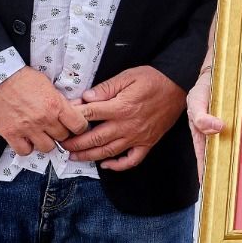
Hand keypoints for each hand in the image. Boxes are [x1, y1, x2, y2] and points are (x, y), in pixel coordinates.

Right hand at [0, 65, 87, 155]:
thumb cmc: (22, 78)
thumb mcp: (48, 84)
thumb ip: (59, 101)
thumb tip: (71, 112)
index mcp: (55, 105)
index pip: (78, 126)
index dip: (79, 127)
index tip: (75, 126)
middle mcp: (43, 119)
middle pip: (63, 137)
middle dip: (61, 132)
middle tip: (55, 127)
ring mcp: (27, 128)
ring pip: (47, 148)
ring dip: (46, 141)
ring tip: (41, 134)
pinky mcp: (10, 134)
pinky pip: (25, 151)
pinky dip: (27, 147)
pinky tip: (26, 138)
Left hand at [63, 65, 185, 171]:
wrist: (178, 85)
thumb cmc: (153, 79)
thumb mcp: (128, 76)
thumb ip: (106, 88)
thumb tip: (86, 98)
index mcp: (120, 107)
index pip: (89, 115)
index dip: (73, 118)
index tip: (63, 120)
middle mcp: (127, 125)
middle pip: (94, 138)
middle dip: (75, 143)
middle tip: (62, 144)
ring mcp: (137, 137)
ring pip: (108, 152)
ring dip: (88, 156)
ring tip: (74, 156)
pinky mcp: (147, 143)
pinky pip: (131, 160)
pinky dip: (117, 166)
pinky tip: (106, 165)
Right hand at [187, 65, 225, 183]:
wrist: (214, 75)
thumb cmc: (201, 91)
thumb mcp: (196, 103)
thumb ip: (202, 117)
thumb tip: (218, 128)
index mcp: (200, 134)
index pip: (203, 159)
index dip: (205, 174)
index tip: (209, 189)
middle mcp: (212, 135)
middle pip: (218, 157)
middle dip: (222, 172)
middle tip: (229, 189)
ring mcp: (224, 130)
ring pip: (230, 149)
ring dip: (235, 160)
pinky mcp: (235, 124)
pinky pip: (240, 137)